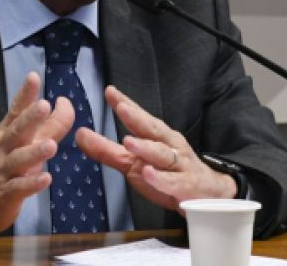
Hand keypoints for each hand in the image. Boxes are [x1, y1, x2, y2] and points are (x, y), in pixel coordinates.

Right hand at [0, 72, 73, 234]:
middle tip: (44, 105)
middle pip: (17, 131)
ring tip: (51, 146)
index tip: (33, 77)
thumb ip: (46, 125)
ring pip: (18, 160)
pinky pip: (19, 188)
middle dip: (30, 118)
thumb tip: (64, 104)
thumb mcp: (22, 142)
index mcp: (8, 132)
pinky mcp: (5, 193)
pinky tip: (46, 179)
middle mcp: (4, 148)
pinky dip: (32, 184)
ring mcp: (3, 170)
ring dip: (35, 152)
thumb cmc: (5, 164)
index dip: (25, 94)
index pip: (16, 110)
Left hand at [76, 85, 236, 210]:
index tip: (110, 91)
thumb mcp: (132, 162)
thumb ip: (106, 150)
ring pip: (162, 154)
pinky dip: (160, 178)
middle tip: (121, 107)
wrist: (207, 195)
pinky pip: (173, 182)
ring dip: (146, 147)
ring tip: (128, 141)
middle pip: (152, 129)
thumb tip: (79, 134)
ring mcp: (179, 165)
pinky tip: (148, 173)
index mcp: (157, 136)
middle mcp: (169, 145)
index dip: (126, 103)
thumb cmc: (166, 173)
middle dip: (137, 118)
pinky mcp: (186, 186)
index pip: (140, 117)